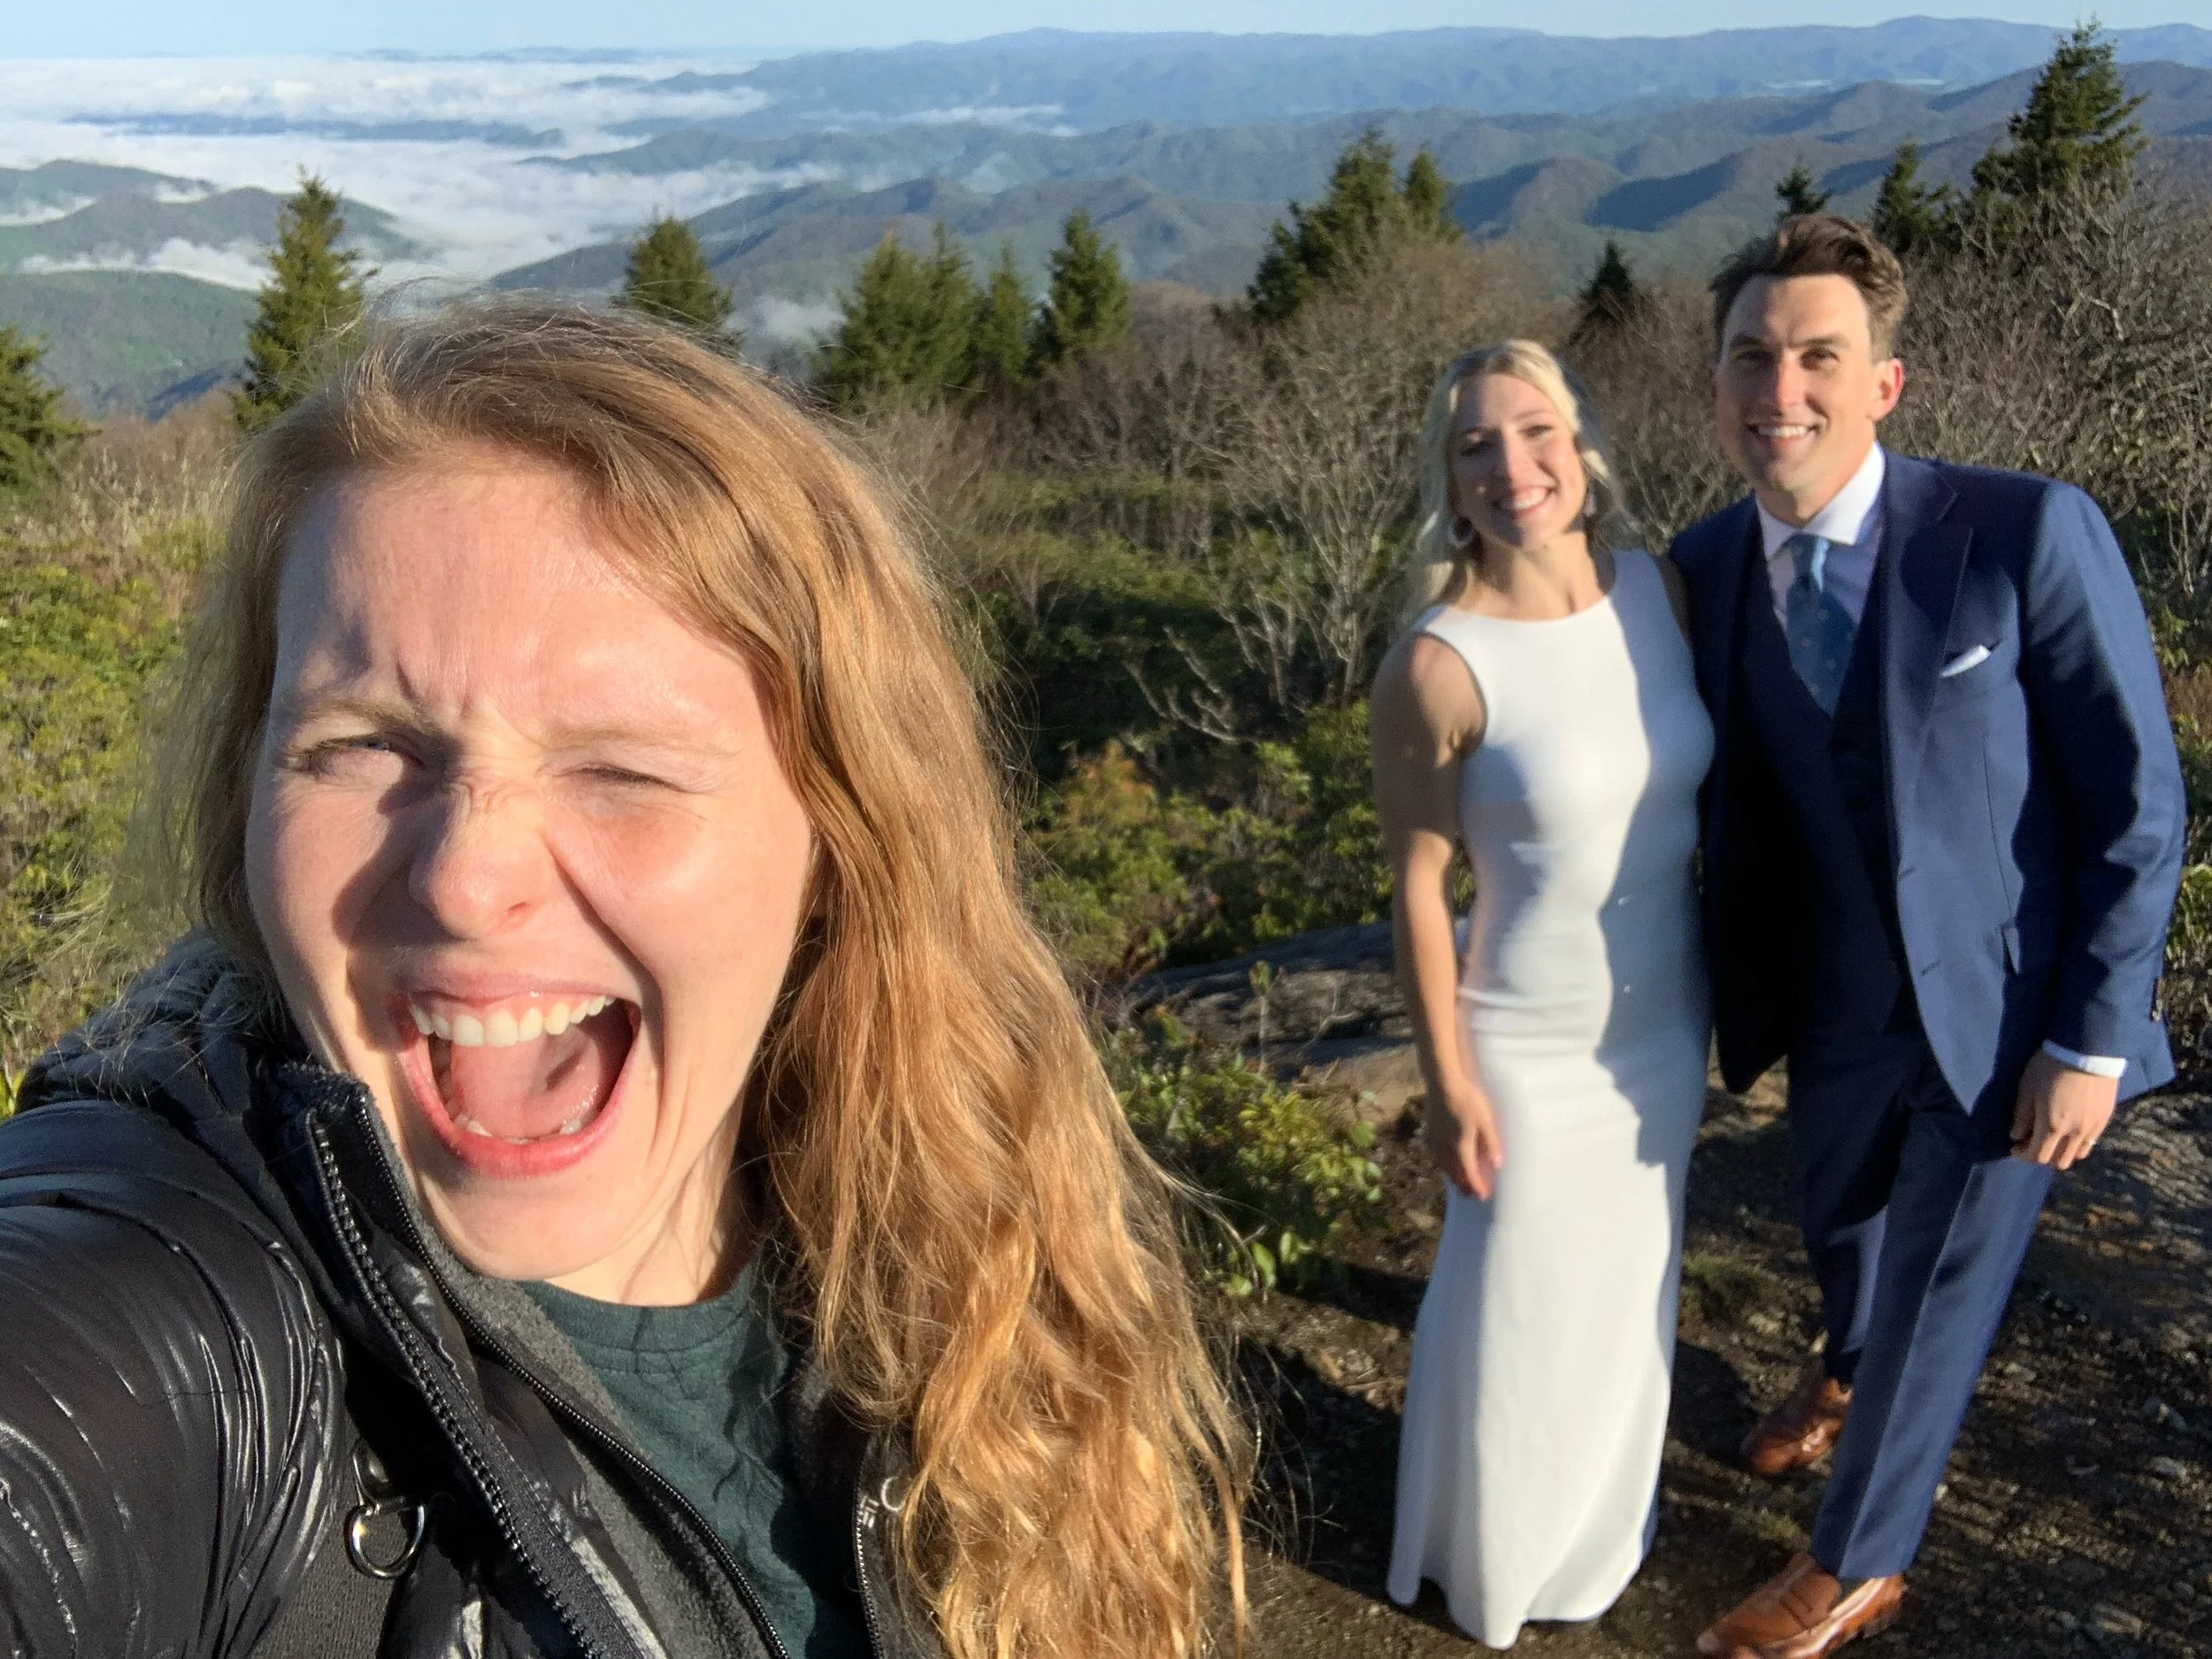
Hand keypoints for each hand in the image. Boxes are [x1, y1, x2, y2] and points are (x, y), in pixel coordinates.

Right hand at [1425, 1079, 1505, 1200]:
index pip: (1469, 1174)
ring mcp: (1435, 1140)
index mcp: (1461, 1147)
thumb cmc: (1468, 1100)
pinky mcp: (1430, 1132)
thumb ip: (1492, 1144)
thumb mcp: (1486, 1121)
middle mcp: (1445, 1148)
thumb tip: (1498, 1165)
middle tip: (1471, 1195)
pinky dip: (1444, 1164)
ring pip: (1444, 1166)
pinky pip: (1437, 1156)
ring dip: (1453, 1177)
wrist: (1443, 1083)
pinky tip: (1446, 1161)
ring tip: (1459, 1183)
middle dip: (1464, 1186)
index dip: (1477, 1186)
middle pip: (1455, 1173)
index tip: (1483, 1196)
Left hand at [2010, 1050, 2117, 1169]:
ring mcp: (2093, 1128)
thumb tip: (2016, 1136)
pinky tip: (2070, 1131)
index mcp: (2052, 1126)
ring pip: (2077, 1155)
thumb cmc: (2050, 1067)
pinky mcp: (2105, 1120)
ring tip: (2053, 1138)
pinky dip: (2078, 1144)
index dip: (2023, 1155)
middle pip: (2059, 1162)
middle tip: (2033, 1141)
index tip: (2016, 1145)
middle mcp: (2074, 1133)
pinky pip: (2091, 1143)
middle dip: (2043, 1156)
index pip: (2038, 1156)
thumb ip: (2021, 1115)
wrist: (2088, 1051)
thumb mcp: (2027, 1088)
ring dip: (2062, 1152)